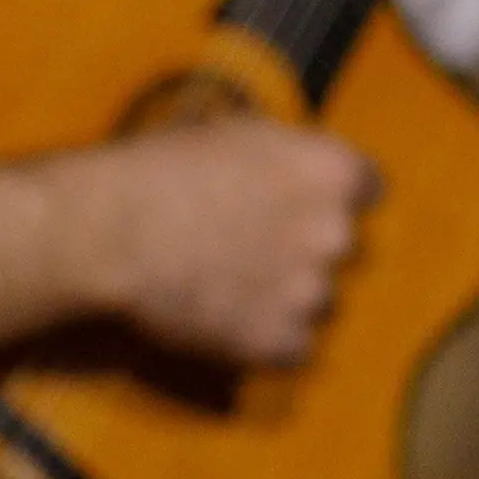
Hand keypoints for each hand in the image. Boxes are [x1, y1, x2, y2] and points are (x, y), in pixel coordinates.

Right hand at [47, 119, 377, 368]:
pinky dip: (263, 338)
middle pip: (344, 247)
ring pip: (317, 299)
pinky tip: (222, 317)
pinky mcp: (283, 344)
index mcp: (330, 171)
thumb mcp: (230, 133)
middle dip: (306, 248)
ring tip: (225, 284)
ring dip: (284, 295)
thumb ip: (280, 155)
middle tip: (252, 245)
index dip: (328, 196)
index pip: (368, 187)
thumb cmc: (156, 172)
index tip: (300, 202)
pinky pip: (291, 346)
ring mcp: (313, 294)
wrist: (111, 235)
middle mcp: (337, 234)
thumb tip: (289, 167)